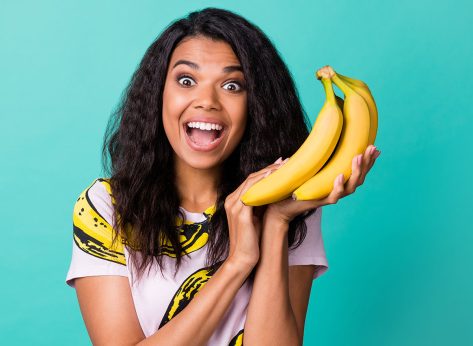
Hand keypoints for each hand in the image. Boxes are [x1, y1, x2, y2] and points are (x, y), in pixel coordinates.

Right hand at [224, 158, 285, 267]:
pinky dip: (263, 183)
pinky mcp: (241, 214)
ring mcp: (234, 206)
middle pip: (251, 178)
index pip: (250, 180)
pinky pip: (252, 193)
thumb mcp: (254, 218)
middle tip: (285, 161)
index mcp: (233, 201)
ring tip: (284, 167)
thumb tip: (273, 193)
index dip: (266, 171)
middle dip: (269, 168)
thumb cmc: (251, 241)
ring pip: (252, 182)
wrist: (242, 260)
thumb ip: (259, 204)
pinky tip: (275, 179)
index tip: (280, 164)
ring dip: (268, 173)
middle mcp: (231, 201)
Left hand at [265, 145, 380, 224]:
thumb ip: (313, 154)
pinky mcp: (320, 202)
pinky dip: (338, 186)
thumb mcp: (304, 165)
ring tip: (357, 156)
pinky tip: (340, 175)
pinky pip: (334, 196)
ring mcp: (329, 196)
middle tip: (371, 147)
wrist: (279, 205)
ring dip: (356, 171)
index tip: (374, 147)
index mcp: (336, 179)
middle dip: (367, 163)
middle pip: (359, 178)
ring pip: (350, 187)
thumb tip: (319, 136)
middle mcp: (336, 189)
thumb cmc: (291, 184)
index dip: (367, 161)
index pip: (357, 170)